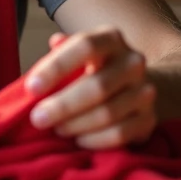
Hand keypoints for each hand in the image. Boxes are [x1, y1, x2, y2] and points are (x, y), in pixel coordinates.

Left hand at [23, 27, 157, 149]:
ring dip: (77, 124)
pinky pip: (121, 134)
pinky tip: (78, 139)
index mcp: (111, 38)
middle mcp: (133, 62)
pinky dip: (95, 140)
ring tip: (57, 129)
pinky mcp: (149, 119)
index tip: (31, 88)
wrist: (135, 84)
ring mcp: (145, 91)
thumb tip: (54, 42)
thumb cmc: (93, 67)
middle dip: (63, 106)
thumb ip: (63, 49)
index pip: (84, 46)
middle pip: (98, 86)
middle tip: (37, 119)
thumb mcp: (78, 52)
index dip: (56, 67)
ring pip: (108, 113)